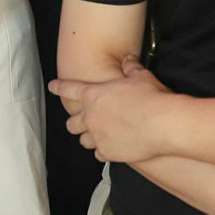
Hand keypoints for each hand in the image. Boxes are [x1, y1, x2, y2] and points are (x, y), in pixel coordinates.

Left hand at [50, 54, 176, 164]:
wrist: (162, 124)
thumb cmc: (151, 97)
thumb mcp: (141, 76)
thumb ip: (131, 68)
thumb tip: (129, 59)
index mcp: (94, 95)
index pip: (68, 89)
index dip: (59, 87)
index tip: (52, 87)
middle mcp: (90, 116)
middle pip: (72, 123)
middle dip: (75, 122)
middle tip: (83, 122)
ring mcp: (97, 136)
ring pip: (83, 140)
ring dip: (89, 138)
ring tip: (98, 136)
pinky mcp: (108, 152)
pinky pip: (98, 154)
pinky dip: (103, 151)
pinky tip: (111, 149)